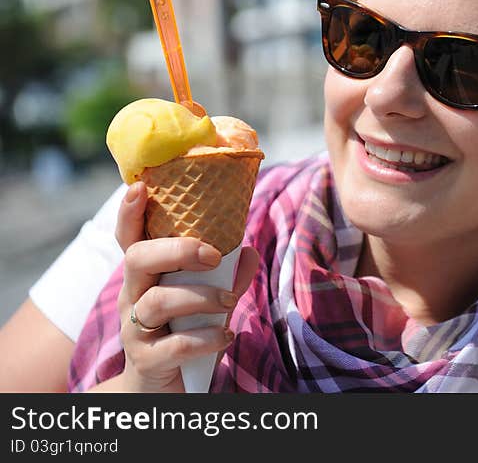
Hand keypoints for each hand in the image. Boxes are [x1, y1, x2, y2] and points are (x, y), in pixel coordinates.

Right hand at [112, 182, 258, 391]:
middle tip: (212, 255)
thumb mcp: (206, 301)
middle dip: (177, 250)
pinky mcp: (146, 360)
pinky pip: (174, 345)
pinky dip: (207, 338)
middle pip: (137, 259)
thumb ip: (227, 275)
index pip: (129, 239)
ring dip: (202, 297)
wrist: (161, 388)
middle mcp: (133, 297)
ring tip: (230, 302)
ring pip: (158, 301)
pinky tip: (226, 336)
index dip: (129, 214)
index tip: (140, 187)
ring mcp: (135, 329)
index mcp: (146, 276)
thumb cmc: (183, 332)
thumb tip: (249, 251)